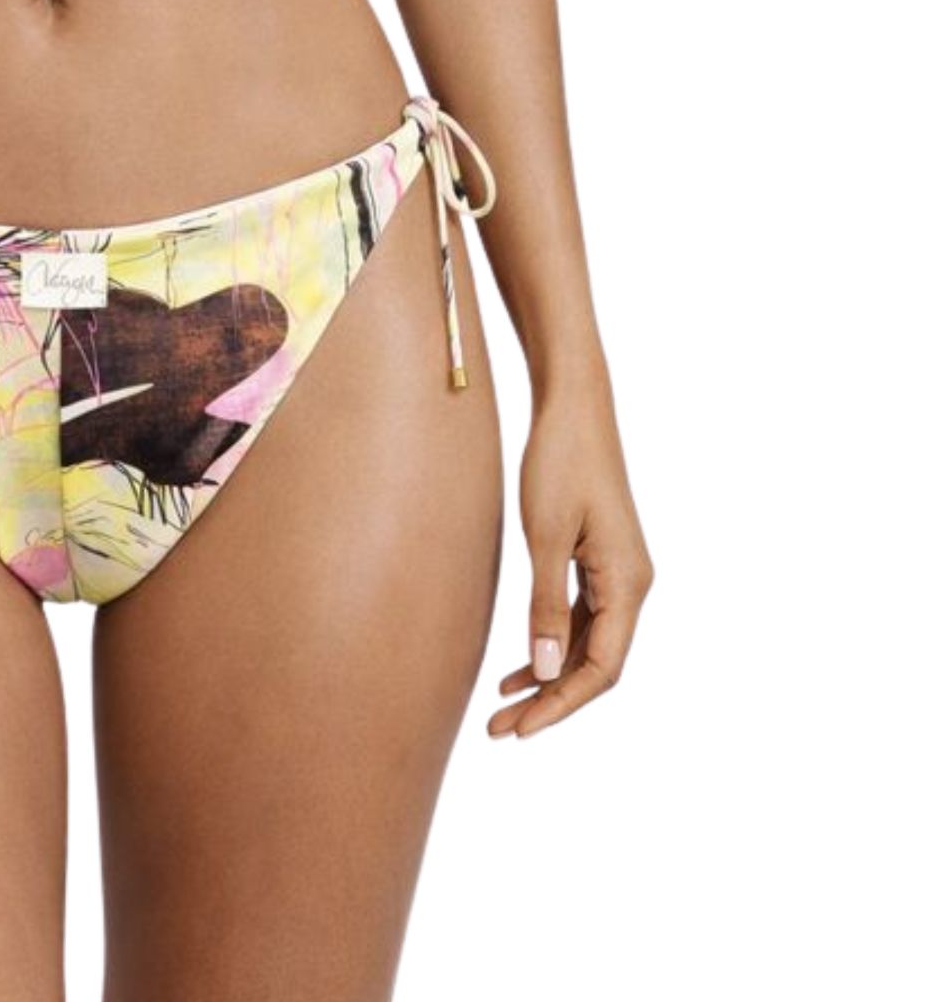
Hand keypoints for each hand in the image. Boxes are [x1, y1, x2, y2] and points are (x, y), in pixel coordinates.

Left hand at [490, 382, 653, 737]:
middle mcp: (634, 584)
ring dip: (550, 676)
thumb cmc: (559, 461)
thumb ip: (547, 605)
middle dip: (552, 700)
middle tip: (501, 730)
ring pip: (590, 644)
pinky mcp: (602, 559)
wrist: (573, 405)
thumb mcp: (546, 536)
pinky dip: (554, 642)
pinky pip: (584, 617)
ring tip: (503, 706)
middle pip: (598, 663)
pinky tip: (522, 662)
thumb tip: (547, 672)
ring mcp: (620, 572)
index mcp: (629, 583)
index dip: (562, 704)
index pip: (602, 668)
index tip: (520, 729)